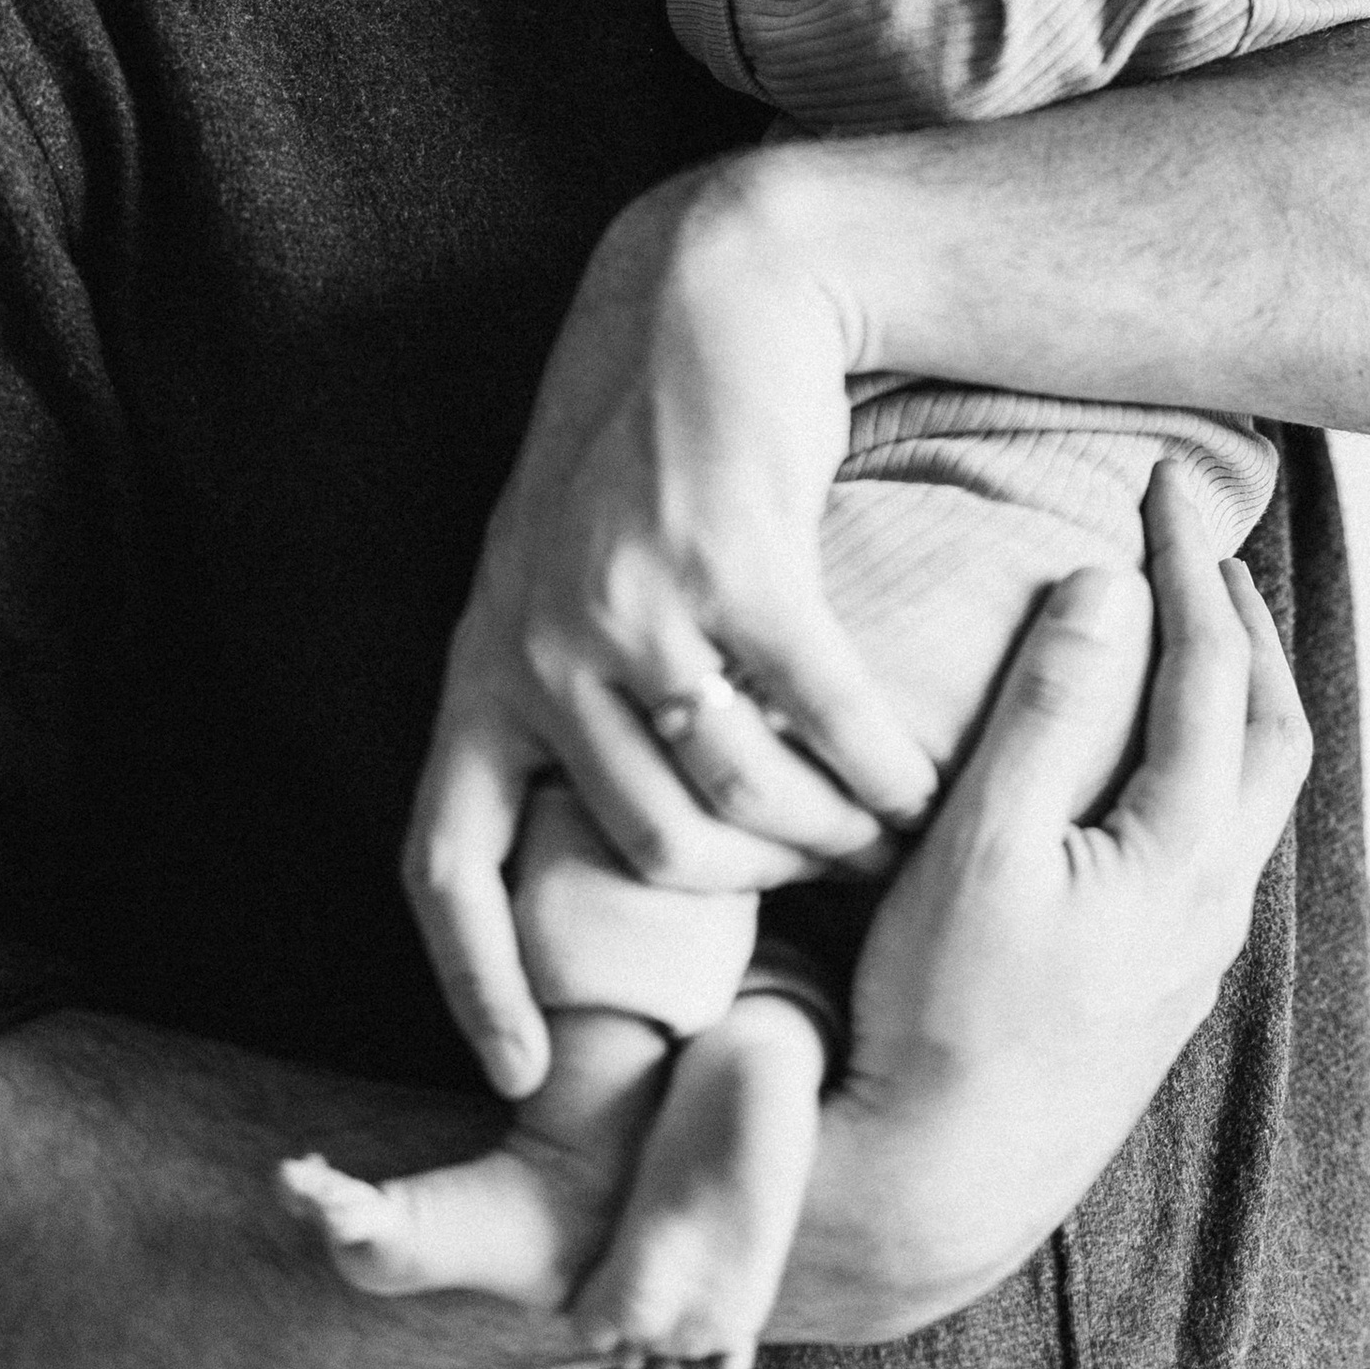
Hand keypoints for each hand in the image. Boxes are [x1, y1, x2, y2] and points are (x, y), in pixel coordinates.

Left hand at [404, 171, 940, 1098]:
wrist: (713, 289)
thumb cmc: (648, 445)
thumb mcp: (559, 569)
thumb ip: (569, 692)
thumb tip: (633, 837)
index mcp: (485, 664)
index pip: (443, 863)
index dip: (471, 982)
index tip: (519, 1079)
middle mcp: (542, 647)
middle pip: (648, 855)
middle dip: (752, 894)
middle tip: (828, 884)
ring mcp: (631, 605)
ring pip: (741, 800)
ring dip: (833, 836)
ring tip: (890, 835)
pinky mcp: (733, 563)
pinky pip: (826, 722)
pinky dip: (887, 768)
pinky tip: (926, 780)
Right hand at [775, 468, 1311, 1341]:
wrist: (928, 1194)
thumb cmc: (941, 1019)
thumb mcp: (980, 844)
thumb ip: (1048, 710)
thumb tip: (1107, 588)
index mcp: (1182, 855)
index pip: (1215, 673)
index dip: (1191, 567)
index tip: (1163, 487)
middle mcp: (1211, 908)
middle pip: (1270, 734)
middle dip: (1241, 627)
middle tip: (1196, 546)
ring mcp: (1188, 963)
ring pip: (1251, 801)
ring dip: (1231, 700)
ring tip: (1184, 635)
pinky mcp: (1153, 1000)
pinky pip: (1214, 851)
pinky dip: (1201, 769)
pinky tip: (1144, 769)